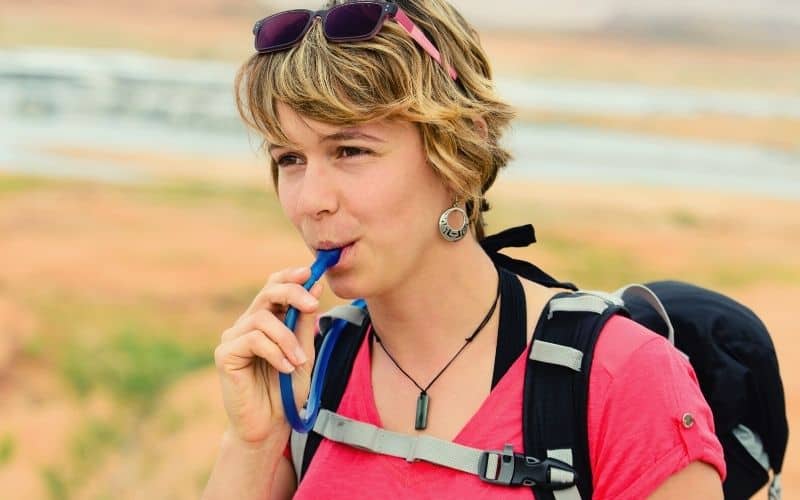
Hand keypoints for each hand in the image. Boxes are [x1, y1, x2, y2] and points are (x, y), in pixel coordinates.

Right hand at [213, 266, 321, 446]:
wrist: (271, 425)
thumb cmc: (287, 390)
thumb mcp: (304, 352)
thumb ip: (306, 322)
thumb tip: (315, 285)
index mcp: (266, 320)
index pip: (273, 287)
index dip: (290, 276)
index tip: (310, 272)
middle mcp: (247, 324)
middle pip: (267, 293)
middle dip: (293, 293)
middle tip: (312, 305)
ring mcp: (233, 338)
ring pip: (263, 319)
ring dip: (287, 338)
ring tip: (299, 361)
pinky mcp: (225, 354)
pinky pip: (254, 340)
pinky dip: (275, 352)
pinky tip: (285, 368)